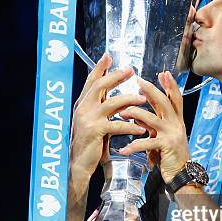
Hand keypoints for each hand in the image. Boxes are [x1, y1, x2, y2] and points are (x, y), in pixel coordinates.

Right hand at [70, 53, 147, 178]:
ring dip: (128, 100)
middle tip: (131, 71)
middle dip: (116, 77)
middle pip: (100, 86)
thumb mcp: (94, 121)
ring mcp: (88, 119)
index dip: (99, 68)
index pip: (91, 81)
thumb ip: (102, 107)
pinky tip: (141, 128)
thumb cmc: (90, 142)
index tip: (108, 56)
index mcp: (83, 104)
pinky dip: (130, 126)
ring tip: (142, 99)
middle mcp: (83, 108)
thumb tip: (115, 94)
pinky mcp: (95, 132)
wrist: (79, 164)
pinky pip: (116, 125)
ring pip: (110, 103)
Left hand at [118, 71, 189, 182]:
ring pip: (152, 119)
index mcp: (176, 120)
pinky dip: (133, 146)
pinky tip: (123, 149)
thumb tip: (136, 112)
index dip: (170, 85)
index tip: (163, 73)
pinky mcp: (166, 147)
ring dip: (135, 115)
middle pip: (165, 102)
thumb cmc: (170, 154)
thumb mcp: (162, 135)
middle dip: (151, 91)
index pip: (175, 98)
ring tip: (121, 114)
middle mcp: (176, 124)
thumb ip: (152, 123)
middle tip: (139, 81)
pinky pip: (146, 143)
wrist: (181, 174)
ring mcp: (172, 134)